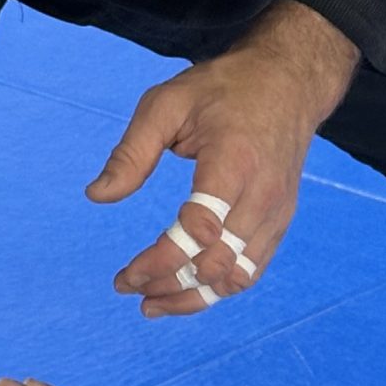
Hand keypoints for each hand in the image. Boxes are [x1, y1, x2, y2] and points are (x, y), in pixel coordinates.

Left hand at [88, 0, 359, 315]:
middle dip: (168, 284)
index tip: (124, 276)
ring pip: (238, 277)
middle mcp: (261, 194)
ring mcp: (276, 211)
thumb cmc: (222, 89)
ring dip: (193, 298)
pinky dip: (218, 289)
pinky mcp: (281, 221)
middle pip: (217, 263)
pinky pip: (252, 269)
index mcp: (233, 161)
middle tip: (129, 288)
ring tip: (152, 305)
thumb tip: (96, 196)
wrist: (289, 81)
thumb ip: (131, 153)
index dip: (160, 261)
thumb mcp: (166, 104)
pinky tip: (186, 290)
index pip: (198, 230)